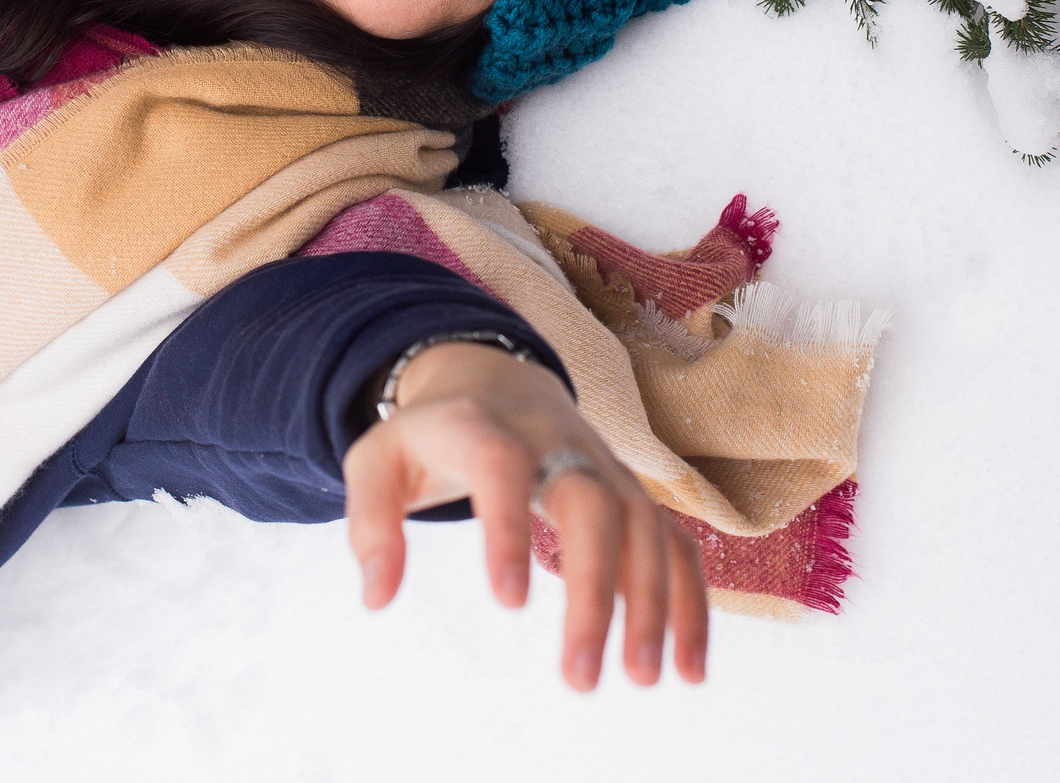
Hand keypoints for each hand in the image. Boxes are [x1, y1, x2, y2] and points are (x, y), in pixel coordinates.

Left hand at [341, 341, 708, 690]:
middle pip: (593, 503)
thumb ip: (370, 521)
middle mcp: (556, 443)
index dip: (508, 528)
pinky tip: (687, 667)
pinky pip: (673, 542)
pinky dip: (689, 601)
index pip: (502, 467)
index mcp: (483, 429)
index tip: (509, 603)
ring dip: (651, 604)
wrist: (493, 380)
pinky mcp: (632, 494)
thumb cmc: (432, 435)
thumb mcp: (377, 460)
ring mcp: (603, 466)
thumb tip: (378, 596)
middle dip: (594, 589)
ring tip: (639, 678)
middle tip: (578, 677)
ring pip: (643, 526)